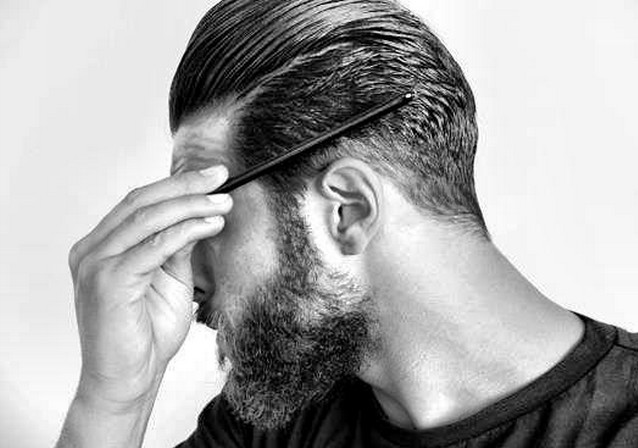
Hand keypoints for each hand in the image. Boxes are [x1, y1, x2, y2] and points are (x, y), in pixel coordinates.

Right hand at [67, 165, 231, 411]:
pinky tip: (210, 225)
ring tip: (222, 203)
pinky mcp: (108, 281)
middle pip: (141, 202)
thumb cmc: (146, 335)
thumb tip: (199, 215)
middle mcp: (91, 250)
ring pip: (148, 219)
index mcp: (101, 247)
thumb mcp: (169, 280)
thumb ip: (177, 248)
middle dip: (185, 186)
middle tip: (220, 177)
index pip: (139, 203)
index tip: (211, 177)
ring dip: (191, 206)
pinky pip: (153, 246)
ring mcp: (95, 264)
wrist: (129, 381)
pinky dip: (185, 231)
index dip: (176, 185)